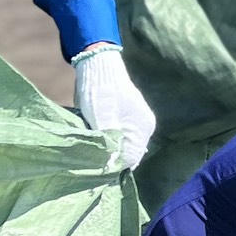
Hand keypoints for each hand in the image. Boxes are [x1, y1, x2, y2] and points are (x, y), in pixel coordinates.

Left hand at [71, 44, 155, 167]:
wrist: (97, 65)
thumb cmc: (100, 92)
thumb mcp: (102, 120)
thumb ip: (108, 145)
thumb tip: (110, 168)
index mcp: (142, 128)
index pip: (131, 159)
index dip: (114, 167)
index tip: (97, 171)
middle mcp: (143, 127)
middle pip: (128, 153)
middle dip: (112, 160)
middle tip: (92, 164)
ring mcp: (135, 122)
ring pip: (123, 145)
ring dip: (110, 151)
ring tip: (93, 154)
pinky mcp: (125, 117)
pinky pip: (119, 137)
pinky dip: (109, 142)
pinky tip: (97, 143)